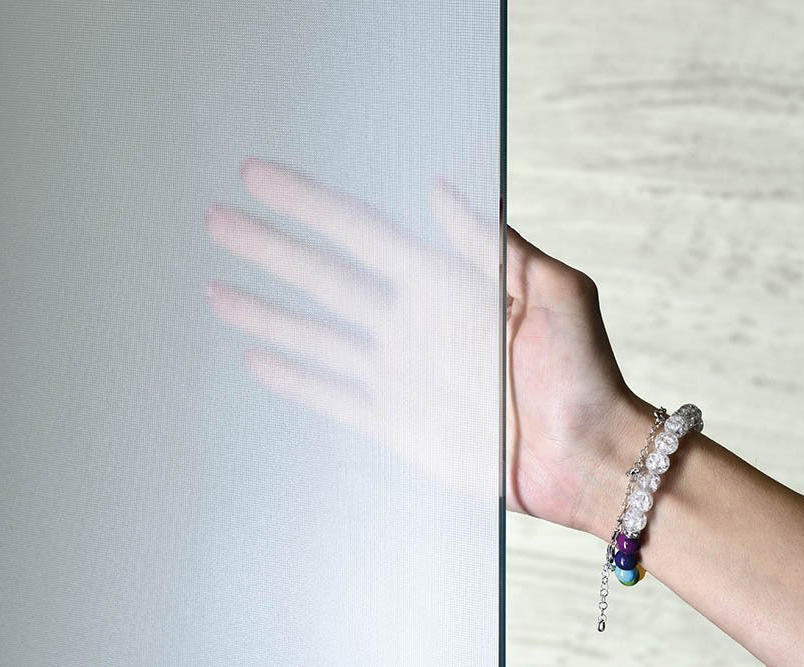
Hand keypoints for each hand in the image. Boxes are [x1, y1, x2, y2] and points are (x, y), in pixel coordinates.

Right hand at [205, 158, 648, 534]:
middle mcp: (412, 323)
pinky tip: (259, 358)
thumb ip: (494, 243)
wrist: (587, 453)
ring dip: (266, 314)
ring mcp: (399, 372)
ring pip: (316, 336)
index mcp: (446, 283)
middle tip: (218, 221)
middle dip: (270, 250)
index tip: (261, 179)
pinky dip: (295, 379)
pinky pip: (333, 395)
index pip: (361, 234)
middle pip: (323, 279)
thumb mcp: (554, 290)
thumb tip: (441, 190)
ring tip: (217, 289)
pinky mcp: (395, 421)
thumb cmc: (585, 369)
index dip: (309, 207)